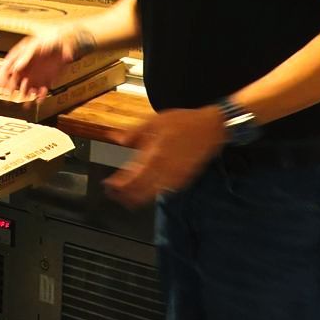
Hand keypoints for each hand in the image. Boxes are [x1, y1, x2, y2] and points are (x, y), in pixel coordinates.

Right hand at [0, 25, 93, 99]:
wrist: (66, 42)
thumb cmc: (49, 39)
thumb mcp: (36, 45)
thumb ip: (25, 56)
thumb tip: (15, 68)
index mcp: (19, 57)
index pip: (5, 69)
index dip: (0, 78)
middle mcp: (25, 68)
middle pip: (13, 82)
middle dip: (10, 91)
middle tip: (9, 100)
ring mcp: (35, 75)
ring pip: (26, 89)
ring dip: (25, 96)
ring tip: (25, 104)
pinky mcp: (46, 80)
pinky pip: (40, 91)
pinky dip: (40, 96)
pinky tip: (40, 100)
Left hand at [103, 107, 225, 207]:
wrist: (211, 128)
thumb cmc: (183, 122)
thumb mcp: (154, 121)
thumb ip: (134, 133)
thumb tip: (116, 139)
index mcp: (155, 155)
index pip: (132, 178)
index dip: (118, 185)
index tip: (108, 185)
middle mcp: (165, 170)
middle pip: (141, 191)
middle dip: (125, 195)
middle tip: (113, 194)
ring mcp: (176, 176)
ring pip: (153, 194)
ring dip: (137, 197)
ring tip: (125, 197)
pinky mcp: (185, 179)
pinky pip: (166, 191)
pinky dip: (153, 194)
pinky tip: (146, 191)